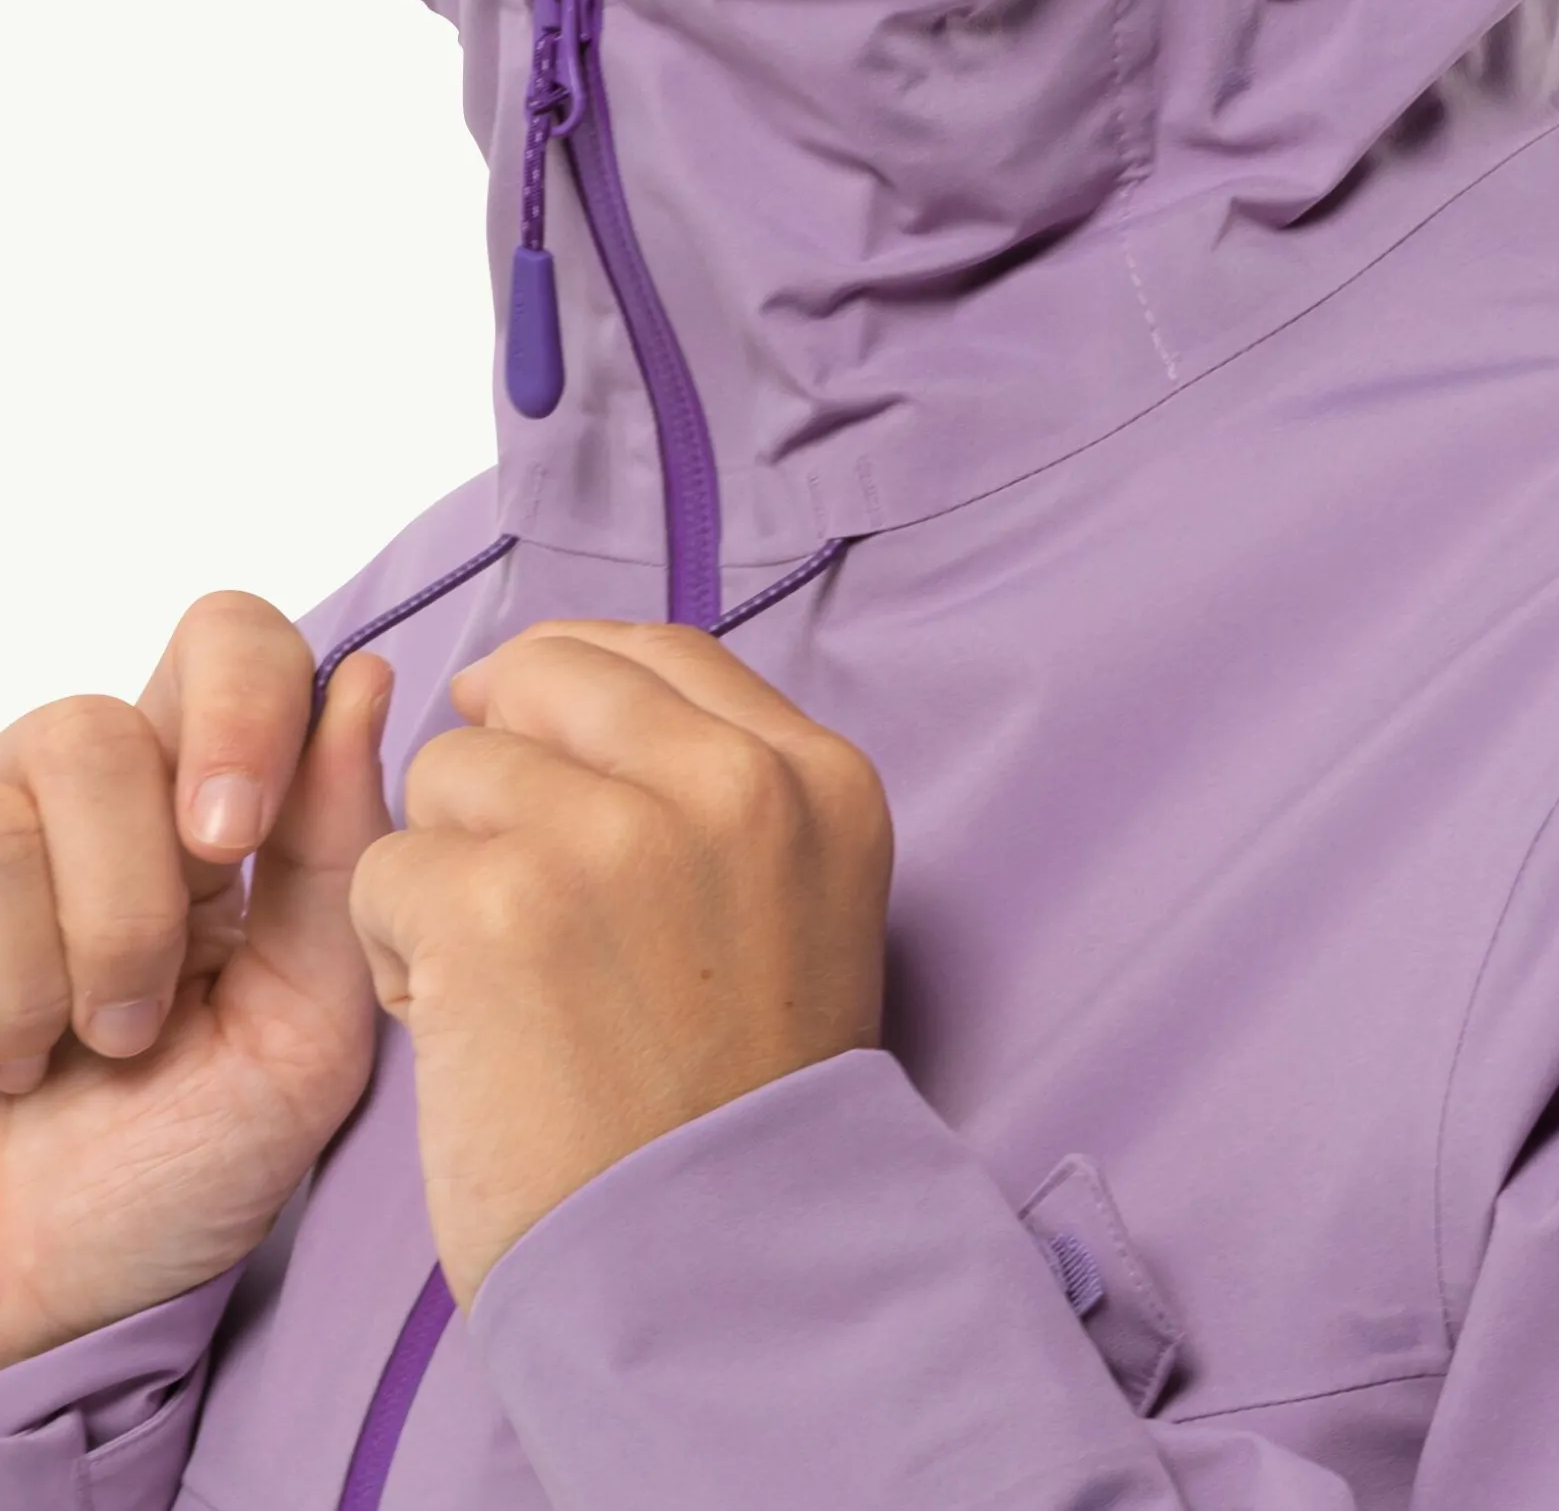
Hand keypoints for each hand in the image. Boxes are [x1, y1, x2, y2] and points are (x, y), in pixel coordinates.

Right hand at [0, 596, 394, 1367]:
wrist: (32, 1284)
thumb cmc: (175, 1166)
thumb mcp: (304, 1029)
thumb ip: (339, 858)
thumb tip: (363, 678)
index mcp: (225, 800)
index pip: (246, 644)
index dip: (253, 701)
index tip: (243, 834)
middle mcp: (113, 783)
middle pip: (146, 686)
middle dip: (175, 810)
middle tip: (182, 934)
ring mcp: (6, 818)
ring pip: (64, 766)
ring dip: (97, 942)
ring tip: (100, 1043)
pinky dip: (11, 988)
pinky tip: (17, 1055)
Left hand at [347, 620, 894, 1314]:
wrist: (712, 1270)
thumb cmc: (734, 1100)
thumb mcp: (795, 900)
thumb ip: (714, 782)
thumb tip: (554, 676)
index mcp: (814, 777)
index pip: (656, 649)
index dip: (571, 685)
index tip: (539, 744)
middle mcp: (727, 783)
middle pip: (538, 680)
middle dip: (500, 769)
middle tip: (514, 882)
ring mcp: (611, 834)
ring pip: (448, 771)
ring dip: (446, 870)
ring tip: (508, 982)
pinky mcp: (495, 903)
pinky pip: (383, 867)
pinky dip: (399, 952)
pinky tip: (465, 1028)